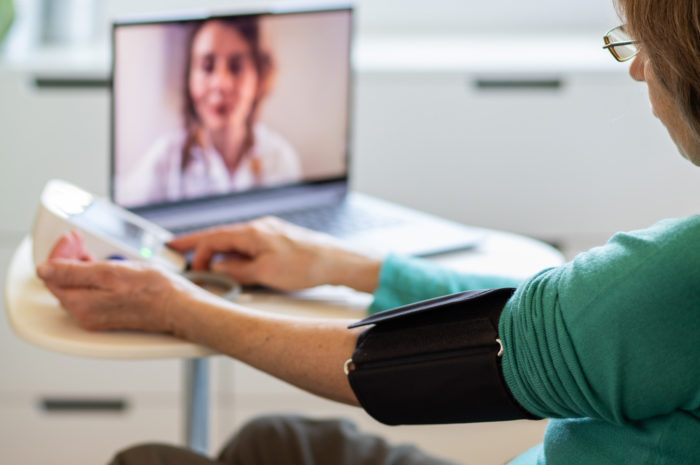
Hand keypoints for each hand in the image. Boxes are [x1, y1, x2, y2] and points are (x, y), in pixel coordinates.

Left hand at [36, 232, 204, 332]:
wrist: (179, 307)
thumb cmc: (154, 292)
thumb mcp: (110, 273)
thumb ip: (72, 272)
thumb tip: (44, 270)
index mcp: (81, 304)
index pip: (51, 275)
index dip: (58, 252)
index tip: (71, 239)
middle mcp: (85, 313)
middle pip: (61, 281)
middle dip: (66, 257)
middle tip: (78, 240)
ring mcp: (97, 315)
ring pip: (75, 286)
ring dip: (77, 265)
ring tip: (88, 251)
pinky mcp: (109, 314)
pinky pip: (89, 293)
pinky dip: (90, 277)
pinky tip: (101, 267)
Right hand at [168, 216, 381, 292]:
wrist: (336, 261)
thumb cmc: (306, 265)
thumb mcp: (264, 274)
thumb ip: (236, 271)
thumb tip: (217, 269)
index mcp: (251, 232)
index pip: (211, 237)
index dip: (191, 247)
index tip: (175, 255)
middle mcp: (258, 227)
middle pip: (220, 237)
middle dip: (199, 248)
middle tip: (181, 257)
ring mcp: (268, 232)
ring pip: (234, 242)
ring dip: (217, 253)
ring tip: (204, 266)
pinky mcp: (277, 240)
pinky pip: (247, 245)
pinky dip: (234, 254)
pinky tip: (233, 264)